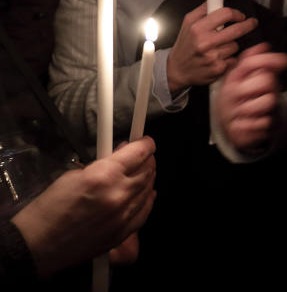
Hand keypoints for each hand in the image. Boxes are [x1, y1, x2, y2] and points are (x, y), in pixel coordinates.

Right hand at [11, 138, 156, 278]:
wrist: (37, 245)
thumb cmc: (49, 208)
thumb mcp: (72, 175)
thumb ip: (101, 165)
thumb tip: (119, 157)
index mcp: (104, 176)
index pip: (138, 153)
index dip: (145, 144)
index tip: (146, 141)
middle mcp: (119, 194)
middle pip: (147, 170)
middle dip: (147, 159)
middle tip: (143, 156)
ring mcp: (123, 215)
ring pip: (148, 189)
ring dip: (147, 178)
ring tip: (143, 172)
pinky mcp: (123, 232)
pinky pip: (144, 211)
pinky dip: (147, 199)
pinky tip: (146, 193)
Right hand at [166, 1, 258, 93]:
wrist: (177, 70)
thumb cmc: (185, 43)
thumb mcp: (189, 22)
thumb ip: (206, 7)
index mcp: (197, 28)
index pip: (226, 14)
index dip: (237, 13)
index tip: (241, 16)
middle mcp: (204, 42)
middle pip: (237, 30)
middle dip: (248, 25)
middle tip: (252, 23)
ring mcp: (212, 57)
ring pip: (236, 45)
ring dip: (233, 44)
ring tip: (222, 45)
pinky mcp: (218, 69)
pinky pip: (234, 59)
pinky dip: (231, 58)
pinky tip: (221, 57)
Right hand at [216, 42, 286, 152]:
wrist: (231, 124)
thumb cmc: (247, 96)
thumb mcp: (250, 76)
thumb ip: (258, 61)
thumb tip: (264, 45)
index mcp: (233, 76)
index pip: (251, 62)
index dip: (271, 59)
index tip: (286, 60)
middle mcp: (231, 92)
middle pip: (265, 80)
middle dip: (273, 86)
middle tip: (267, 91)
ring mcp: (233, 111)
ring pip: (268, 101)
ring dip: (271, 105)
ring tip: (262, 107)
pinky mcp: (238, 130)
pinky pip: (265, 122)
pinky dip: (267, 122)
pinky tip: (259, 120)